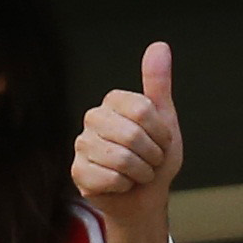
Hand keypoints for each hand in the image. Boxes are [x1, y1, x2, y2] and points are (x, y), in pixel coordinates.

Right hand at [72, 42, 183, 224]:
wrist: (146, 197)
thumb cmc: (155, 158)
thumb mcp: (164, 120)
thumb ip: (158, 84)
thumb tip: (160, 45)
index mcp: (114, 102)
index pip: (144, 111)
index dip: (161, 134)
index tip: (161, 142)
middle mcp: (93, 118)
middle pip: (133, 135)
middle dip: (153, 156)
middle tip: (150, 161)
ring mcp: (82, 144)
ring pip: (122, 159)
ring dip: (141, 173)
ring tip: (137, 173)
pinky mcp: (77, 171)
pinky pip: (110, 178)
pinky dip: (126, 186)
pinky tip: (122, 184)